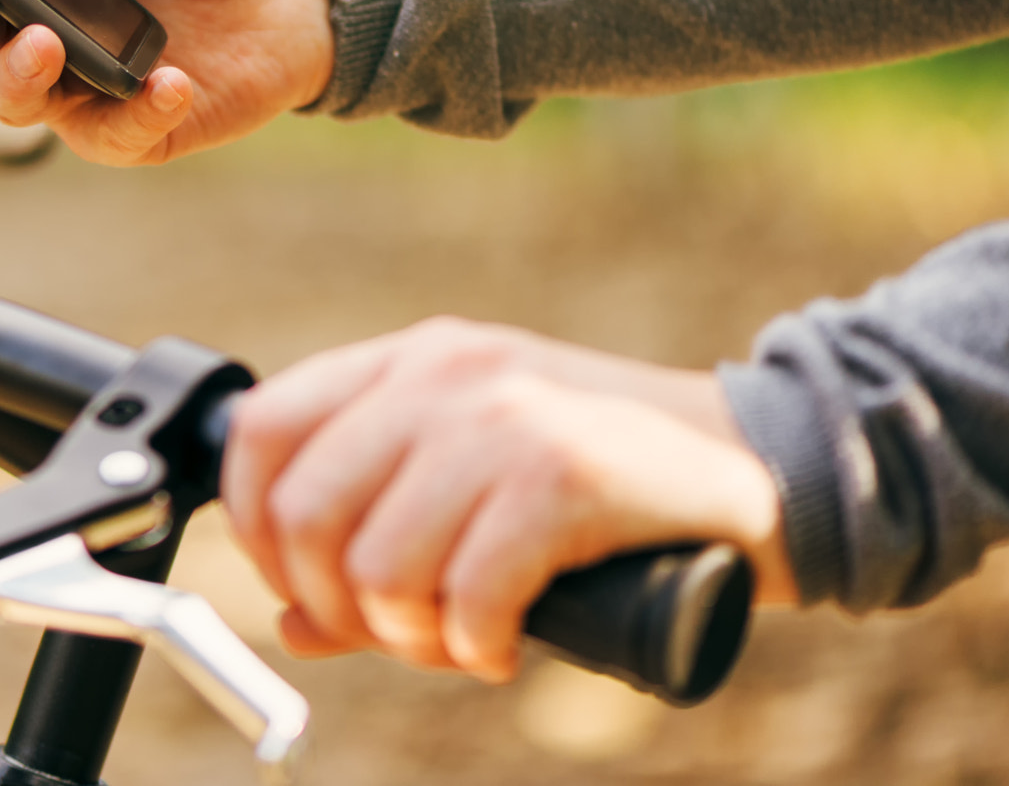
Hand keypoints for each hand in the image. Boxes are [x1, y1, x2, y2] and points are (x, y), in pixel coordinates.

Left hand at [220, 318, 795, 679]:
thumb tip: (288, 623)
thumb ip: (374, 535)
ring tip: (457, 642)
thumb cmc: (599, 484)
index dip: (256, 530)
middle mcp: (441, 373)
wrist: (753, 463)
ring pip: (379, 567)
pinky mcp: (565, 472)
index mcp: (406, 361)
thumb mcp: (470, 481)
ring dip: (409, 639)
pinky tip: (505, 644)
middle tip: (395, 636)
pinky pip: (469, 595)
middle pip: (303, 513)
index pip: (261, 430)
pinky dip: (476, 648)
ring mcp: (503, 416)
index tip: (301, 588)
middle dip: (335, 606)